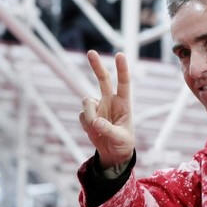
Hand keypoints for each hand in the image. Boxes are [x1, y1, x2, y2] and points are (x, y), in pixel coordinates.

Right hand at [80, 51, 134, 168]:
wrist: (113, 153)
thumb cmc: (123, 143)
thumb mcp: (120, 138)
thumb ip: (108, 130)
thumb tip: (96, 122)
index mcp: (124, 103)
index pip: (124, 83)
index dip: (122, 69)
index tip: (120, 55)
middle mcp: (110, 101)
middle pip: (103, 80)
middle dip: (96, 66)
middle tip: (91, 52)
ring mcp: (98, 107)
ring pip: (87, 101)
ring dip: (90, 115)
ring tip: (97, 129)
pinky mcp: (88, 115)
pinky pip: (82, 115)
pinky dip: (86, 124)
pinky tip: (94, 132)